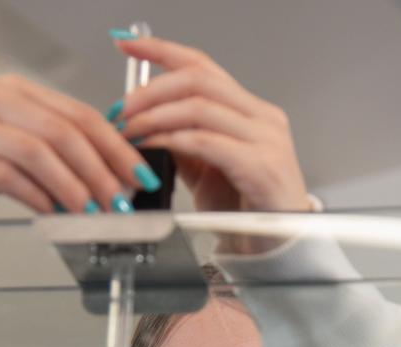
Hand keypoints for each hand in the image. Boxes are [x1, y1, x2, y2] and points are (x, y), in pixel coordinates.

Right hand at [0, 75, 155, 213]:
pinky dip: (30, 194)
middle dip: (100, 170)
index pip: (80, 115)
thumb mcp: (5, 142)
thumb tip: (103, 179)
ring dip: (70, 185)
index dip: (116, 147)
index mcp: (16, 90)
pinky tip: (48, 212)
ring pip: (33, 149)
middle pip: (62, 131)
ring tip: (90, 212)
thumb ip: (48, 151)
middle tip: (120, 202)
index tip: (139, 176)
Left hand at [110, 37, 311, 212]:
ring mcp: (267, 140)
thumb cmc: (248, 212)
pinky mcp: (261, 166)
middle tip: (121, 108)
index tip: (127, 44)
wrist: (278, 248)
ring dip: (155, 116)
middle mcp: (263, 118)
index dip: (163, 50)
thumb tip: (147, 124)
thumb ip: (185, 145)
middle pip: (199, 80)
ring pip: (200, 106)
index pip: (204, 66)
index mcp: (252, 113)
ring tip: (129, 130)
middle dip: (151, 89)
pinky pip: (207, 142)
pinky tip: (154, 145)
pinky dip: (172, 140)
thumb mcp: (208, 171)